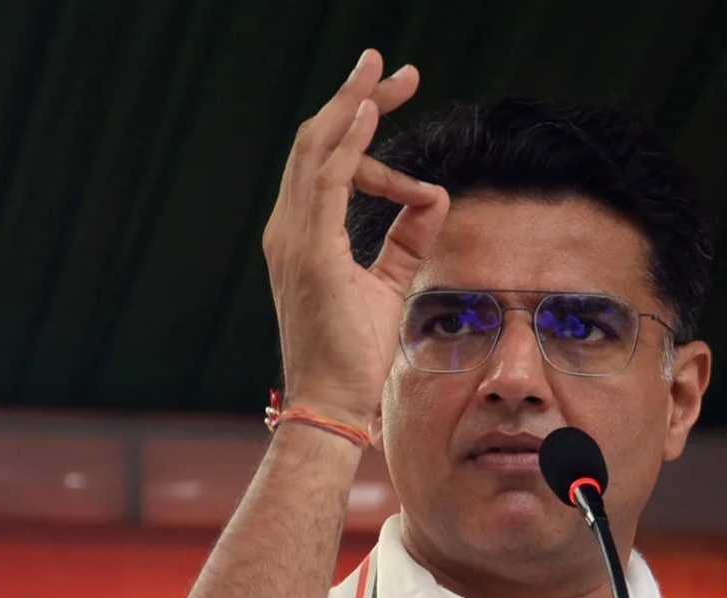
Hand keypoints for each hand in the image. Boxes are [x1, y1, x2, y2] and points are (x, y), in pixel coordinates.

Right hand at [264, 48, 449, 429]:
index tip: (408, 134)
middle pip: (319, 142)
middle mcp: (289, 227)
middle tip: (390, 65)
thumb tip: (436, 195)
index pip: (329, 163)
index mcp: (303, 234)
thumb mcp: (390, 282)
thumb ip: (409, 236)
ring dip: (351, 104)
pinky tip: (369, 112)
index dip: (366, 137)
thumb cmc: (356, 353)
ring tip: (382, 70)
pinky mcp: (310, 252)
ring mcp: (294, 238)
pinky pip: (326, 180)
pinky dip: (348, 142)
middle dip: (356, 99)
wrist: (333, 403)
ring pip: (317, 149)